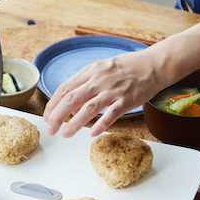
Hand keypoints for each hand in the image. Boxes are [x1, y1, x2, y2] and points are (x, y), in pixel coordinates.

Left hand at [42, 49, 166, 137]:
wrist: (153, 64)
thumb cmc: (126, 69)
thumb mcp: (101, 71)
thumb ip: (85, 87)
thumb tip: (71, 109)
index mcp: (90, 71)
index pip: (64, 88)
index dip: (52, 104)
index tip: (46, 117)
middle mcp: (98, 80)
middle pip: (71, 98)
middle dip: (57, 115)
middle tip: (50, 130)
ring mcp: (113, 90)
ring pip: (88, 108)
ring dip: (75, 123)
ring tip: (65, 134)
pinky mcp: (127, 99)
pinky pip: (111, 114)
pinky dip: (101, 124)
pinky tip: (92, 134)